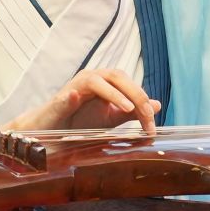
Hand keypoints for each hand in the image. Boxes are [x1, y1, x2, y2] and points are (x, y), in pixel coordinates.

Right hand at [7, 68, 159, 134]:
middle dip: (135, 95)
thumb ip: (132, 112)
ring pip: (96, 81)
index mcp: (105, 82)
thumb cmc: (80, 123)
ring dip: (114, 93)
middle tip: (147, 116)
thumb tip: (157, 105)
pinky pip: (66, 97)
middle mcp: (91, 79)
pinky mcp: (58, 101)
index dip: (144, 102)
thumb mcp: (111, 118)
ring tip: (128, 108)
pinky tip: (76, 98)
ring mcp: (74, 88)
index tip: (152, 126)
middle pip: (117, 76)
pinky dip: (72, 97)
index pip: (130, 86)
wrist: (52, 133)